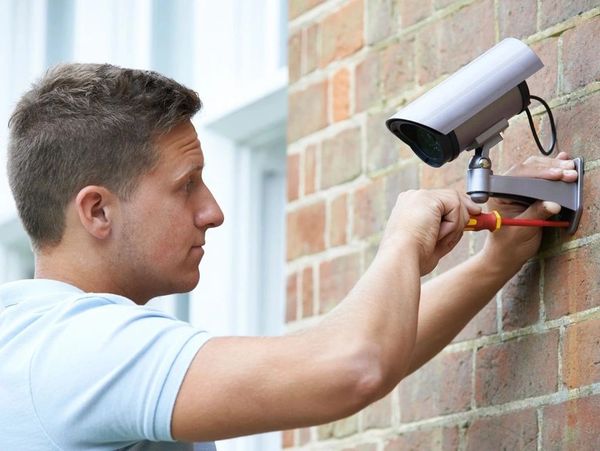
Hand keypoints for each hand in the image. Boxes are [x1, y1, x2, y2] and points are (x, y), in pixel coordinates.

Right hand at [382, 189, 480, 274]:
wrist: (401, 259)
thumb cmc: (413, 257)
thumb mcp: (435, 239)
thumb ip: (450, 226)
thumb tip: (471, 216)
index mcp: (409, 208)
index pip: (440, 202)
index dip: (457, 211)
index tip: (470, 221)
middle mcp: (412, 197)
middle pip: (450, 197)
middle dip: (465, 211)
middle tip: (477, 220)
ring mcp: (419, 196)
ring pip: (455, 202)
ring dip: (456, 224)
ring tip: (440, 240)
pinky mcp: (428, 198)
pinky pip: (456, 206)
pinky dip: (454, 224)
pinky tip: (439, 234)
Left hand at [481, 152, 577, 272]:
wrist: (507, 255)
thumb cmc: (508, 244)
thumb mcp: (522, 230)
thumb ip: (535, 214)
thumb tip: (553, 204)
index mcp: (498, 195)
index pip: (518, 177)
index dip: (538, 174)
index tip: (556, 175)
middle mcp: (506, 189)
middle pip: (527, 170)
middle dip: (549, 169)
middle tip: (568, 173)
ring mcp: (517, 189)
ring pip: (534, 170)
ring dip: (553, 168)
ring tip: (570, 169)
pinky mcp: (527, 193)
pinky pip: (539, 177)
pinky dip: (551, 171)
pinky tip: (562, 165)